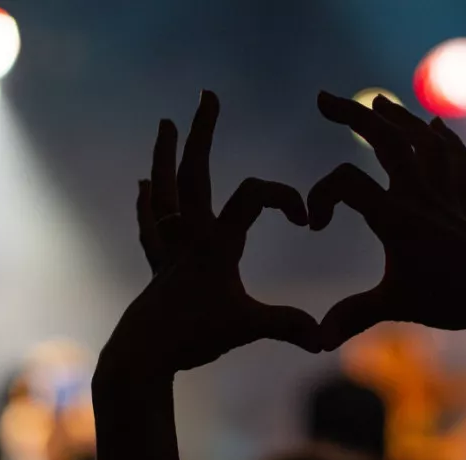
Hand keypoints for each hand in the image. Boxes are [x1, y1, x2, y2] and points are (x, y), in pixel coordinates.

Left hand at [98, 91, 321, 381]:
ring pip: (164, 190)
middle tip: (207, 97)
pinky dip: (148, 203)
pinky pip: (151, 224)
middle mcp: (189, 237)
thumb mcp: (248, 328)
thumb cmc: (193, 338)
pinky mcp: (157, 266)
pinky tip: (142, 186)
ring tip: (165, 126)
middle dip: (202, 133)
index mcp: (216, 243)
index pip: (251, 196)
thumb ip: (288, 326)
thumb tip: (325, 338)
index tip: (304, 218)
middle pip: (194, 173)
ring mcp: (169, 248)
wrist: (140, 355)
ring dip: (165, 156)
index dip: (282, 196)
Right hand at [310, 91, 465, 349]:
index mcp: (395, 217)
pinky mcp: (465, 201)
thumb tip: (316, 341)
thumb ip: (353, 316)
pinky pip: (455, 159)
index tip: (315, 224)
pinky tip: (435, 124)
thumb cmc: (453, 297)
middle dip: (351, 115)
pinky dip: (444, 139)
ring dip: (397, 117)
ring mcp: (445, 193)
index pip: (346, 183)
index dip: (321, 196)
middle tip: (323, 99)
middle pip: (384, 139)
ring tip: (377, 104)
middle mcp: (419, 195)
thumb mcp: (395, 306)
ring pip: (421, 140)